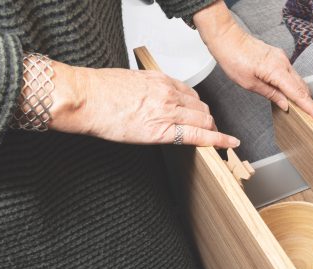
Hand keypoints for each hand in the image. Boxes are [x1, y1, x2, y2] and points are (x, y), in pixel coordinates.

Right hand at [49, 61, 238, 147]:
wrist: (84, 97)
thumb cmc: (99, 90)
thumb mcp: (131, 82)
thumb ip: (149, 90)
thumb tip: (154, 100)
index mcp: (160, 80)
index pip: (191, 94)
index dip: (200, 108)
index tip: (206, 114)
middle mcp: (168, 94)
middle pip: (201, 108)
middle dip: (209, 120)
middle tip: (213, 131)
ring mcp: (167, 112)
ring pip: (203, 121)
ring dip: (213, 130)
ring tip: (218, 140)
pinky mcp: (162, 130)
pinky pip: (197, 136)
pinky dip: (217, 140)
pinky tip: (228, 143)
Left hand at [194, 2, 312, 124]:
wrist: (227, 39)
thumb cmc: (234, 58)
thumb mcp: (250, 84)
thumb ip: (271, 94)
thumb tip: (285, 104)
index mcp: (277, 71)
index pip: (300, 95)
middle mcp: (283, 63)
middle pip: (303, 88)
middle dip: (310, 104)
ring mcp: (282, 59)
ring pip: (298, 81)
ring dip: (302, 96)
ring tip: (305, 110)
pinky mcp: (278, 57)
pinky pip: (291, 75)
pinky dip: (294, 86)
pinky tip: (291, 94)